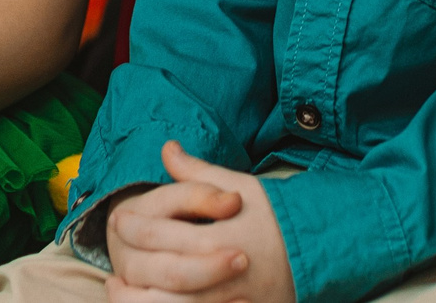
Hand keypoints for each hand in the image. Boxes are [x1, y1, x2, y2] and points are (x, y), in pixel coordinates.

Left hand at [108, 142, 289, 302]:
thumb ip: (199, 174)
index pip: (170, 236)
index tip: (119, 219)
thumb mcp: (242, 186)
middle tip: (113, 260)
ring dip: (141, 302)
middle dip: (134, 267)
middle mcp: (230, 272)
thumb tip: (166, 148)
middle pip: (169, 277)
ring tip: (120, 288)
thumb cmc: (277, 214)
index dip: (138, 229)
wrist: (322, 248)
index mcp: (228, 235)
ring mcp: (237, 301)